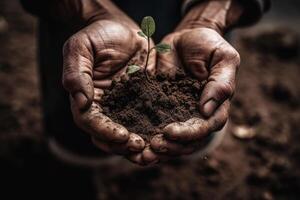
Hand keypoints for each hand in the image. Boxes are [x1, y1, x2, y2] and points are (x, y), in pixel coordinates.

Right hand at [62, 19, 155, 164]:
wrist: (126, 30)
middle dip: (122, 146)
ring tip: (153, 154)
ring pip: (126, 135)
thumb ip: (77, 71)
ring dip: (138, 148)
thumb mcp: (82, 46)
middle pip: (107, 136)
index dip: (104, 131)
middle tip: (141, 148)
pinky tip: (165, 139)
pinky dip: (153, 134)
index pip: (90, 121)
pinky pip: (146, 122)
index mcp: (87, 97)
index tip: (122, 135)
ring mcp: (124, 108)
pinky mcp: (142, 104)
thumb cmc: (100, 35)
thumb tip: (80, 101)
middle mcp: (104, 108)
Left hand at [150, 27, 239, 157]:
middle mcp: (195, 115)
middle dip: (171, 146)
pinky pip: (153, 123)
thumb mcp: (223, 58)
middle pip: (187, 140)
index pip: (205, 127)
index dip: (189, 133)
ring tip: (141, 149)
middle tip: (153, 146)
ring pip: (171, 138)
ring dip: (157, 146)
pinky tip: (132, 137)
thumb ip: (220, 83)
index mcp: (214, 107)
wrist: (187, 37)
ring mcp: (177, 112)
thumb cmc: (209, 45)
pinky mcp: (160, 106)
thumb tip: (207, 111)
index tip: (170, 131)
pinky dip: (145, 134)